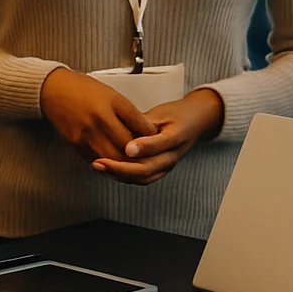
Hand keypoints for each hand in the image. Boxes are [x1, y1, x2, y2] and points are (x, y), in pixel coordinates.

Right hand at [39, 67, 157, 164]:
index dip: (150, 134)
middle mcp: (100, 118)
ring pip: (112, 157)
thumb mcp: (111, 94)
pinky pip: (96, 159)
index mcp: (112, 102)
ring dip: (123, 162)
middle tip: (145, 155)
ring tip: (130, 161)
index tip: (155, 138)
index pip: (139, 123)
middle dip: (138, 153)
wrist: (53, 90)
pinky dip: (107, 162)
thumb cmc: (83, 89)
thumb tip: (145, 129)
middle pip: (127, 145)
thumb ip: (127, 112)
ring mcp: (87, 133)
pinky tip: (113, 160)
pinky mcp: (76, 143)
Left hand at [92, 88, 225, 185]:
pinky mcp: (159, 171)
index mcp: (176, 137)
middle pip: (146, 169)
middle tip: (99, 162)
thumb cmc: (176, 115)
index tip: (126, 148)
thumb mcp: (162, 113)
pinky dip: (123, 176)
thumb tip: (123, 128)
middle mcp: (172, 156)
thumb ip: (143, 123)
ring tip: (98, 165)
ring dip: (119, 175)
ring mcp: (166, 167)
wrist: (194, 123)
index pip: (159, 145)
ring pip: (142, 178)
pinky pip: (141, 178)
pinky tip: (107, 169)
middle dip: (120, 168)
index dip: (143, 147)